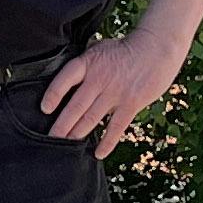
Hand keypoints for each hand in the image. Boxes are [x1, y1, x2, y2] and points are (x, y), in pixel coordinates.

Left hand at [39, 30, 184, 157]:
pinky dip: (106, 142)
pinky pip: (115, 127)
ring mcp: (115, 92)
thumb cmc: (124, 49)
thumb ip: (84, 64)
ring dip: (77, 134)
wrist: (156, 48)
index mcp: (88, 63)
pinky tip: (98, 153)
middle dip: (61, 126)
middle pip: (75, 106)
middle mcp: (99, 79)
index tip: (45, 109)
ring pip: (91, 119)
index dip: (53, 95)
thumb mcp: (99, 48)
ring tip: (66, 147)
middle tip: (51, 139)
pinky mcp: (131, 103)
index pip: (64, 79)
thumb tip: (67, 79)